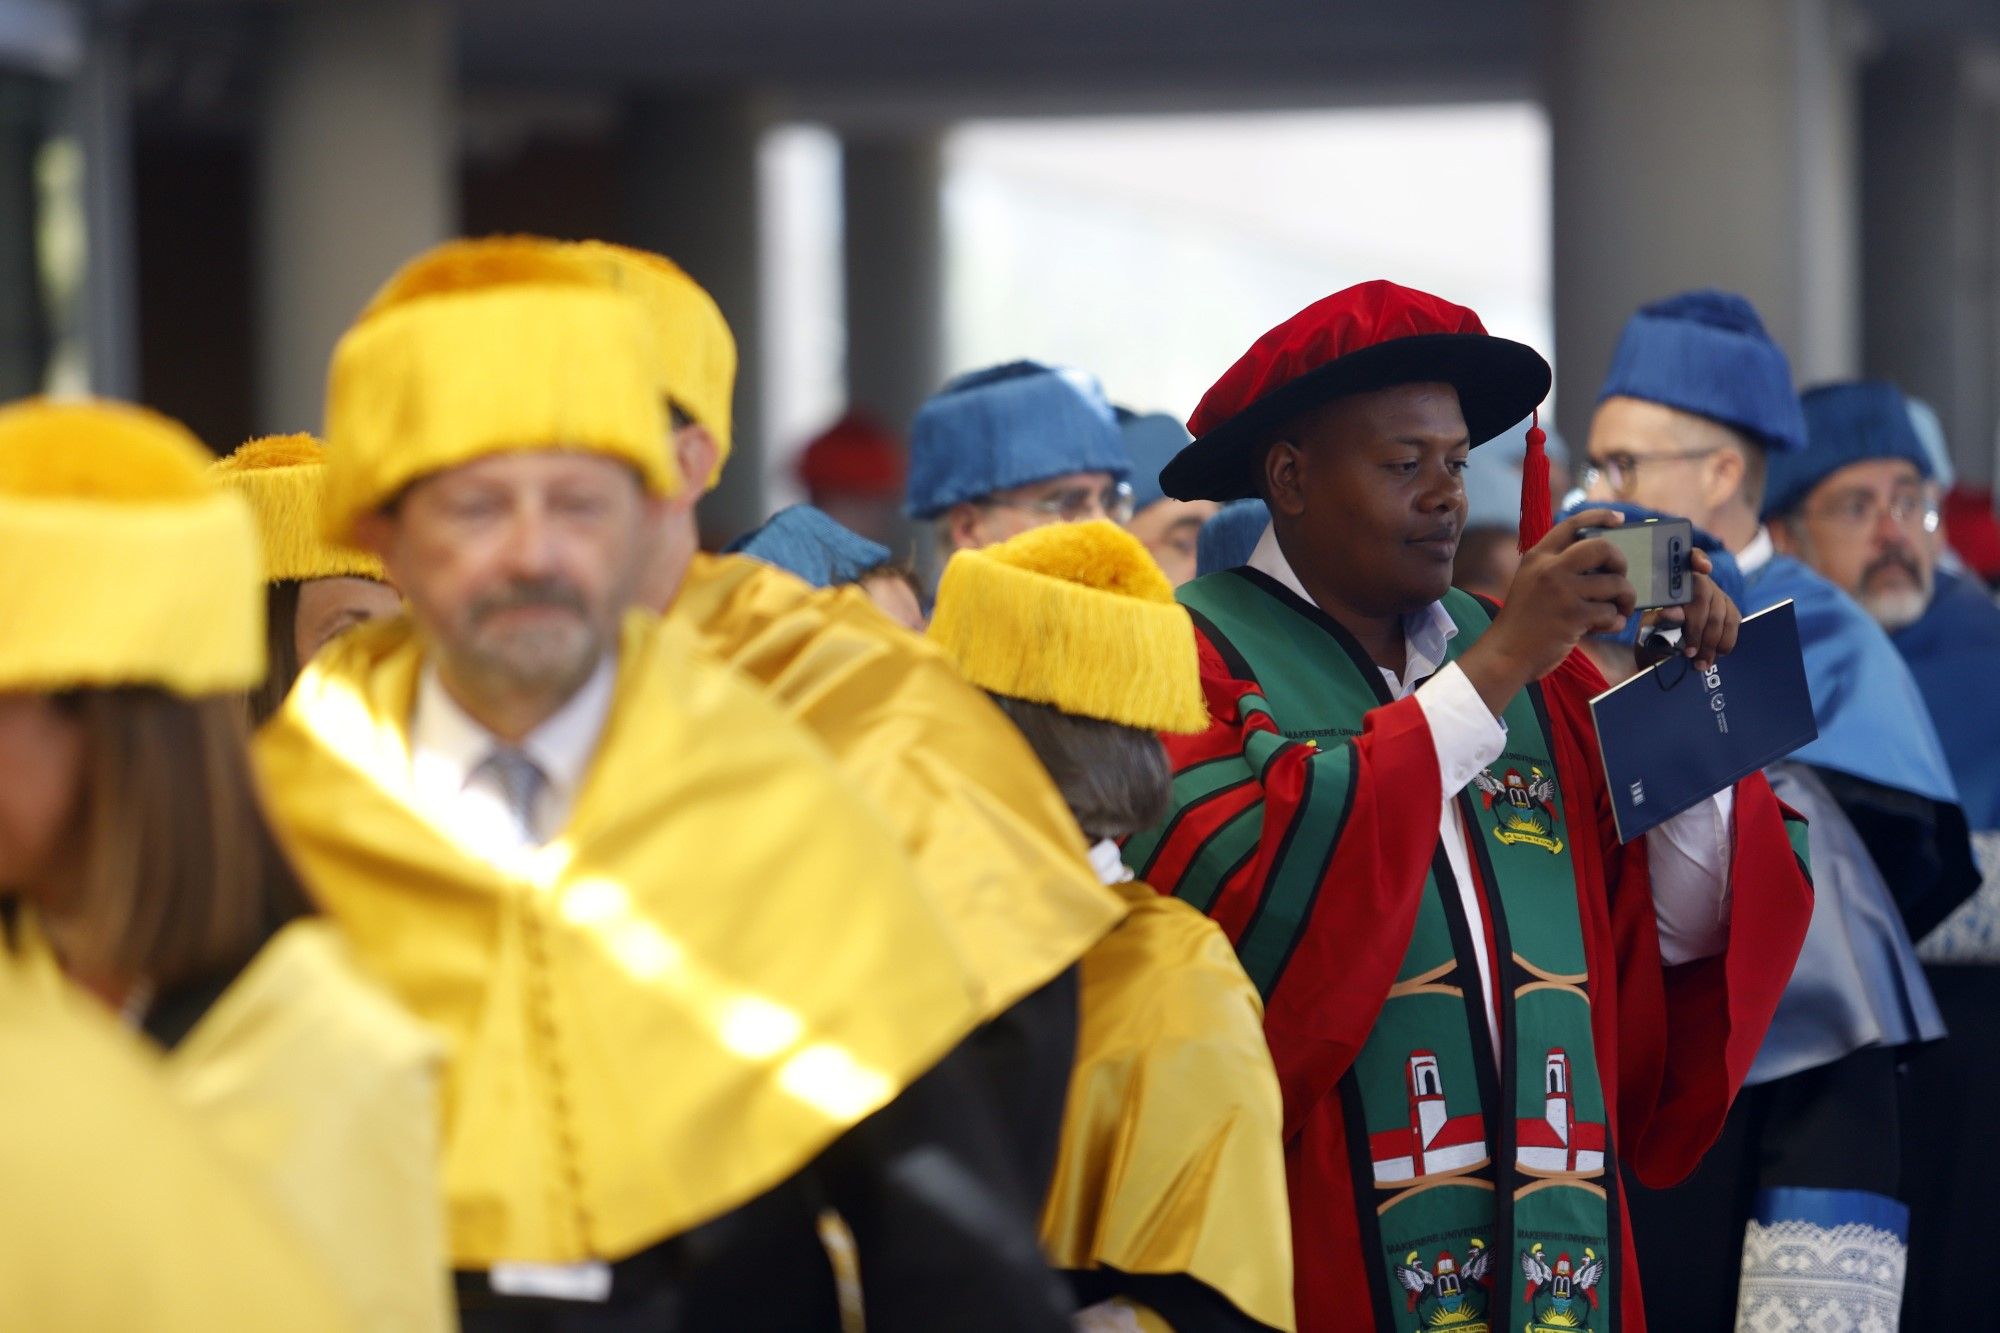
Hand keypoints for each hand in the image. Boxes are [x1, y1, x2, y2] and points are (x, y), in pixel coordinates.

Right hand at [1458, 509, 1636, 716]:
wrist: (1506, 653)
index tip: (1619, 520)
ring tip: (1619, 609)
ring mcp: (1563, 591)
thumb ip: (1558, 568)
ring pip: (1615, 583)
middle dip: (1621, 561)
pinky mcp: (1574, 616)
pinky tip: (1604, 628)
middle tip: (1620, 576)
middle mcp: (1550, 568)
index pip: (1573, 524)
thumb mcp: (1531, 582)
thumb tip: (1604, 564)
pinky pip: (1610, 612)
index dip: (1600, 517)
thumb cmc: (1523, 621)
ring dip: (1625, 598)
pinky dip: (1614, 622)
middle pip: (1603, 547)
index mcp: (1538, 556)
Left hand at [1652, 548, 1739, 670]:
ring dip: (1711, 640)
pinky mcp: (1728, 607)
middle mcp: (1695, 581)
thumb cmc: (1651, 636)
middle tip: (1689, 654)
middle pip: (1703, 596)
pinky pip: (1733, 620)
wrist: (1662, 648)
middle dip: (1697, 629)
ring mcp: (1714, 592)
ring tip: (1701, 662)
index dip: (1698, 558)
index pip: (1687, 558)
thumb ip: (1657, 622)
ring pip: (1720, 612)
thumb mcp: (1646, 631)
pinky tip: (1718, 653)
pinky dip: (1726, 639)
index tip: (1704, 568)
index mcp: (1670, 581)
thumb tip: (1674, 612)